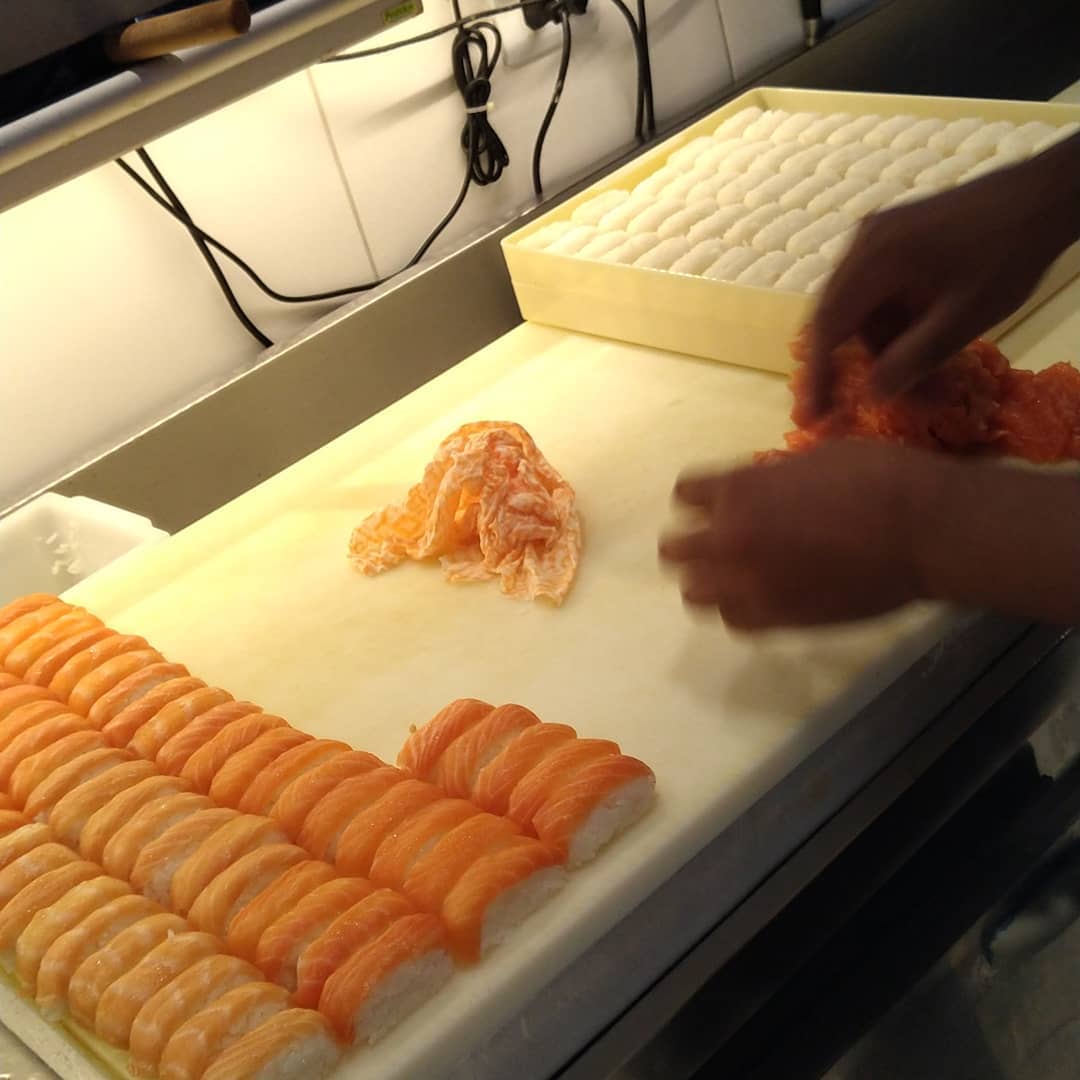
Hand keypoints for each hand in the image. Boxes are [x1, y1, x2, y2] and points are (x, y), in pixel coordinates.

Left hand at [659, 440, 1079, 630]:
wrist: (924, 531)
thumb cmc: (880, 478)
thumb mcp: (814, 459)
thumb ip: (772, 480)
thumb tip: (762, 491)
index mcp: (738, 490)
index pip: (686, 494)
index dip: (700, 496)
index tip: (712, 500)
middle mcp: (731, 539)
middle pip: (675, 550)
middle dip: (690, 542)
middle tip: (711, 541)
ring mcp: (751, 584)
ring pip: (695, 592)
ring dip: (707, 580)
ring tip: (729, 575)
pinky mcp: (779, 620)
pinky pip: (734, 622)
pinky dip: (739, 609)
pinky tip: (757, 597)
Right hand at [809, 146, 1079, 417]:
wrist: (1045, 194)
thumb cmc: (1008, 254)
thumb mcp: (965, 317)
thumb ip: (916, 357)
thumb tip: (875, 394)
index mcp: (873, 259)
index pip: (828, 325)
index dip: (818, 373)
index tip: (813, 414)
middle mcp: (864, 244)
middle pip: (840, 317)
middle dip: (856, 364)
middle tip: (869, 402)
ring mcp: (879, 236)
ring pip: (862, 308)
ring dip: (884, 346)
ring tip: (924, 378)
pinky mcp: (896, 237)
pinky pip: (879, 291)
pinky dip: (895, 324)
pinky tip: (923, 344)